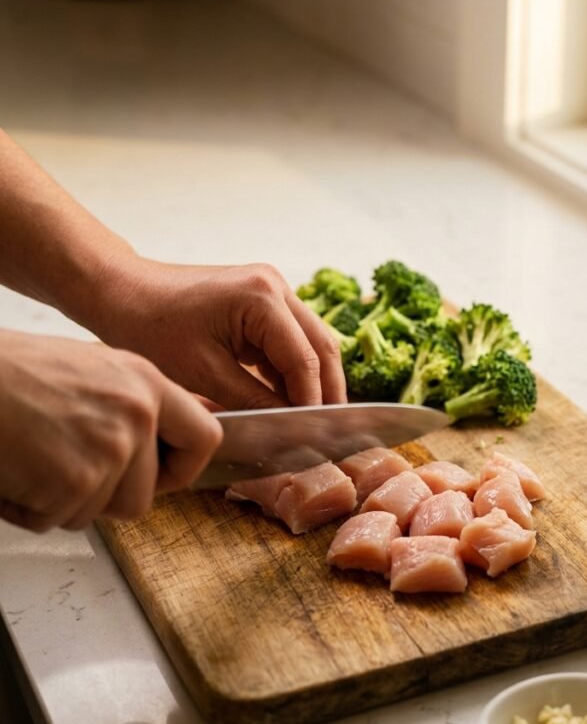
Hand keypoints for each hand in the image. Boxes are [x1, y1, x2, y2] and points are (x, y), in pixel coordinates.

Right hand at [0, 331, 222, 531]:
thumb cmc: (12, 374)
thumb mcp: (93, 372)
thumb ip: (132, 407)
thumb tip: (156, 447)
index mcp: (146, 382)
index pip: (206, 436)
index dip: (184, 467)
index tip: (164, 476)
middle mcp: (137, 413)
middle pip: (146, 495)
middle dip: (105, 497)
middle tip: (65, 470)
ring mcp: (110, 448)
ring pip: (102, 513)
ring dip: (63, 502)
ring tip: (34, 460)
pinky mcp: (77, 481)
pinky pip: (59, 521)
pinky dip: (30, 508)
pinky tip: (15, 470)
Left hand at [89, 259, 346, 409]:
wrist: (120, 292)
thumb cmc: (150, 327)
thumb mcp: (203, 374)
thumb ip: (254, 400)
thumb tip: (290, 428)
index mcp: (263, 298)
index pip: (306, 360)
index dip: (314, 402)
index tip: (316, 437)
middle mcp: (275, 286)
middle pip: (322, 346)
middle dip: (327, 391)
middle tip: (328, 432)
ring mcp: (270, 290)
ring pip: (312, 342)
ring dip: (313, 380)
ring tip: (312, 421)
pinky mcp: (260, 300)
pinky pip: (290, 339)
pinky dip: (293, 370)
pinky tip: (289, 400)